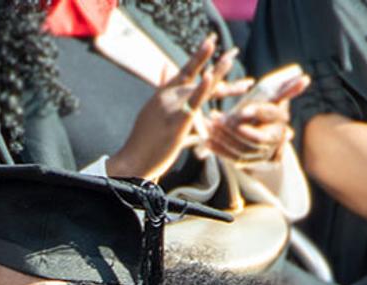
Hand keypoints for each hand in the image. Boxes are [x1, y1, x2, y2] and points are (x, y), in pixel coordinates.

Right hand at [107, 36, 240, 181]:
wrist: (132, 162)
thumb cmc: (144, 141)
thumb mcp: (152, 111)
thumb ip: (163, 88)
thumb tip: (166, 67)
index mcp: (162, 94)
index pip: (185, 71)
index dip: (199, 56)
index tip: (211, 41)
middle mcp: (166, 96)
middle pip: (196, 79)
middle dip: (216, 69)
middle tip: (233, 53)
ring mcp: (171, 108)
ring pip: (199, 90)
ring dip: (216, 75)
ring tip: (230, 60)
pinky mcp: (176, 123)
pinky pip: (191, 105)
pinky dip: (200, 90)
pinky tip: (209, 78)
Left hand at [207, 73, 309, 164]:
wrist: (267, 138)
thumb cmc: (265, 110)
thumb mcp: (273, 98)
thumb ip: (285, 89)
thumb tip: (303, 77)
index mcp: (280, 117)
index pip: (270, 114)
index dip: (257, 112)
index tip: (243, 110)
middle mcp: (276, 137)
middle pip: (255, 136)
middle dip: (234, 128)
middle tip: (217, 119)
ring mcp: (263, 153)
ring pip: (243, 149)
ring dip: (224, 138)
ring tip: (210, 127)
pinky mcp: (250, 162)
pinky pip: (233, 158)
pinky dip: (219, 150)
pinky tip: (206, 141)